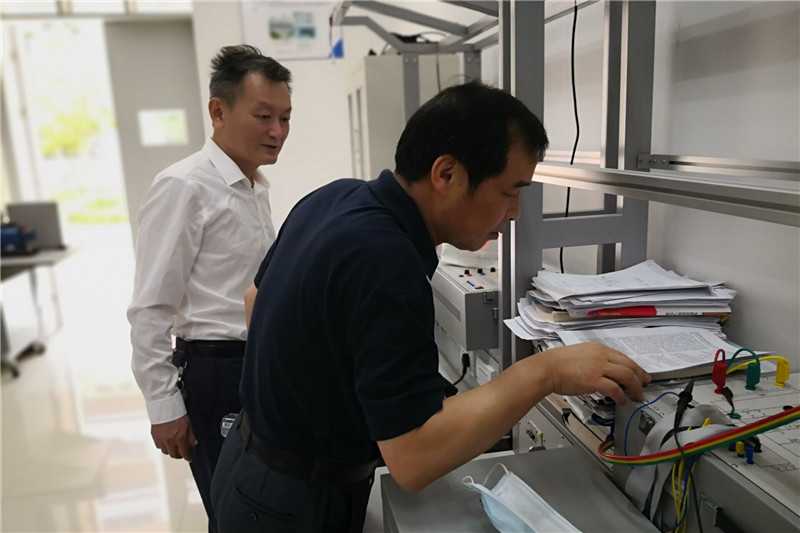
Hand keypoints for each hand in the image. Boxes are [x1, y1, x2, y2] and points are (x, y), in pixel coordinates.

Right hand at [151, 414, 196, 461]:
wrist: (165, 405)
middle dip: (179, 455)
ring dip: (170, 450)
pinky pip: (158, 445)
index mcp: (179, 437)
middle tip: (182, 453)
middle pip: (173, 454)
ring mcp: (161, 439)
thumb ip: (191, 435)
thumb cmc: (178, 412)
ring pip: (165, 451)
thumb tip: (193, 443)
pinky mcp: (154, 435)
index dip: (188, 457)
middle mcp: (169, 440)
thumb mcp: (188, 424)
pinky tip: (166, 442)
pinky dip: (163, 446)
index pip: (184, 453)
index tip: (190, 458)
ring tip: (174, 447)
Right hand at [536, 342, 650, 404]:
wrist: (546, 368)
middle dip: (640, 377)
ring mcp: (599, 367)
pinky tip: (622, 401)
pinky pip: (615, 389)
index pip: (623, 357)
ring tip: (637, 396)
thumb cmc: (557, 364)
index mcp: (598, 348)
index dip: (635, 367)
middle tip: (645, 385)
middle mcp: (601, 355)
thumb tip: (603, 373)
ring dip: (635, 388)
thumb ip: (593, 361)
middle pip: (629, 365)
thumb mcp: (579, 355)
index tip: (640, 374)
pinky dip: (621, 396)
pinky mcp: (594, 380)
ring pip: (627, 376)